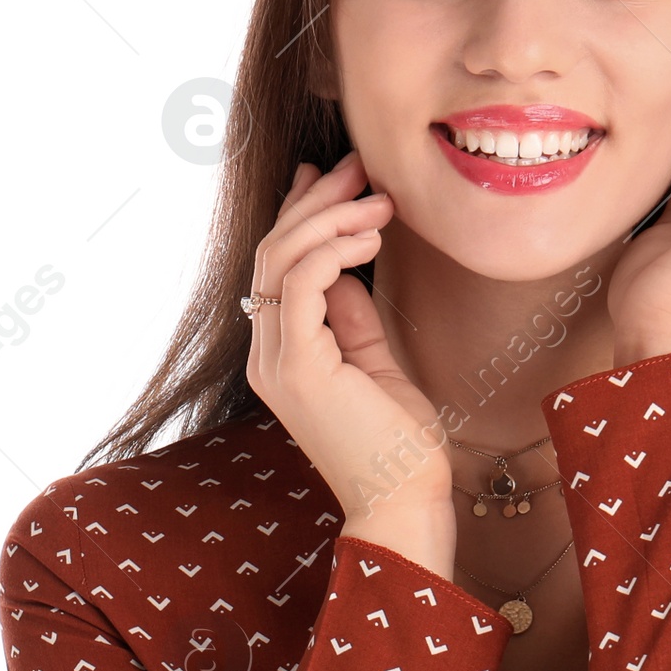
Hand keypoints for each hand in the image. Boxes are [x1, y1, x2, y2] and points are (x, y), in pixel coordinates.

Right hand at [244, 151, 453, 553]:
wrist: (404, 502)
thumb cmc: (399, 445)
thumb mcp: (375, 362)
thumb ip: (352, 316)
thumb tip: (345, 267)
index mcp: (280, 353)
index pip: (277, 265)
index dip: (299, 212)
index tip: (333, 174)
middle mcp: (266, 354)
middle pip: (273, 252)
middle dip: (316, 201)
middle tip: (360, 168)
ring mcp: (276, 362)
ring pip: (281, 259)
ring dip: (330, 218)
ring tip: (379, 202)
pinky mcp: (298, 368)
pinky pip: (301, 284)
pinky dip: (333, 249)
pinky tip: (370, 238)